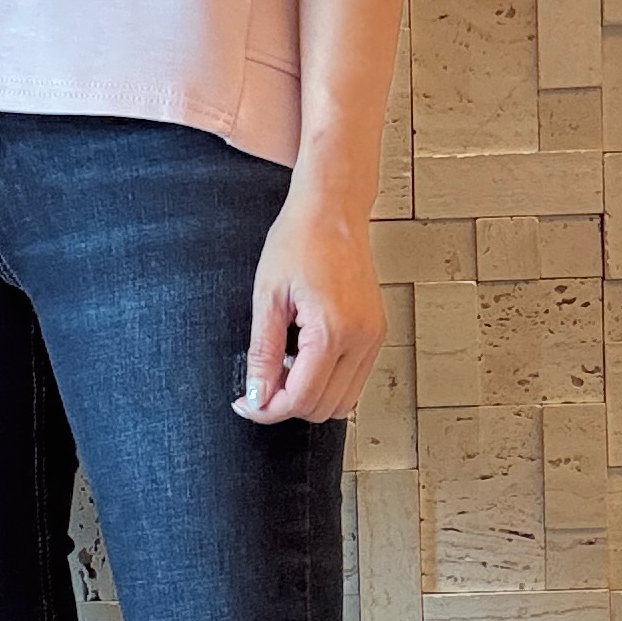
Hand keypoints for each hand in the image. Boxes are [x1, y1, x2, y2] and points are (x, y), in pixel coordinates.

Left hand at [232, 180, 384, 426]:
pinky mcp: (375, 333)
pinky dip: (327, 382)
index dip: (267, 409)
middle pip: (323, 408)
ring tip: (283, 367)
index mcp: (333, 330)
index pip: (301, 398)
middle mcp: (361, 339)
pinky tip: (304, 357)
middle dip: (287, 405)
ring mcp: (373, 338)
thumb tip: (257, 395)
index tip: (246, 402)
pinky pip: (354, 380)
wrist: (332, 211)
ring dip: (309, 396)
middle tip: (260, 383)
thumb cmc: (299, 241)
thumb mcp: (268, 298)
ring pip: (343, 402)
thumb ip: (263, 353)